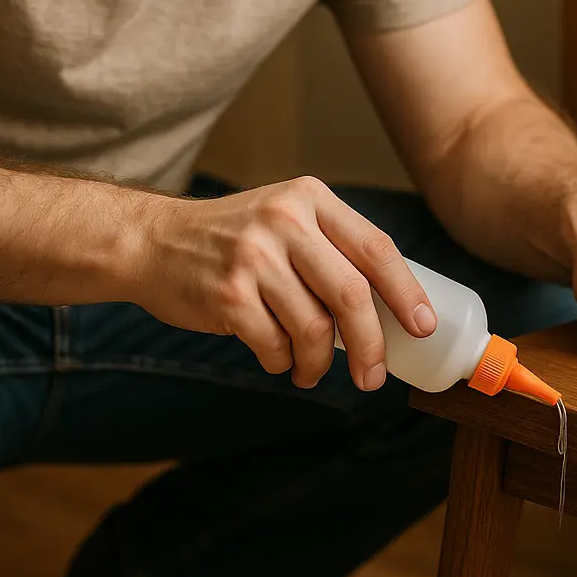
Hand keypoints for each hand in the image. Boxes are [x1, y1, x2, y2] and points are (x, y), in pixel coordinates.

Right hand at [138, 177, 435, 389]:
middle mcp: (285, 221)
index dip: (407, 292)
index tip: (424, 327)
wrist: (153, 241)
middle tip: (373, 376)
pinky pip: (276, 346)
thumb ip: (331, 248)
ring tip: (310, 371)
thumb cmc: (233, 239)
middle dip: (371, 346)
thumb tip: (392, 310)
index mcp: (311, 199)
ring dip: (317, 364)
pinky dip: (282, 362)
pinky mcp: (228, 294)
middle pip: (352, 296)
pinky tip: (277, 358)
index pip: (376, 248)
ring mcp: (254, 257)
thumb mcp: (285, 217)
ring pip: (314, 330)